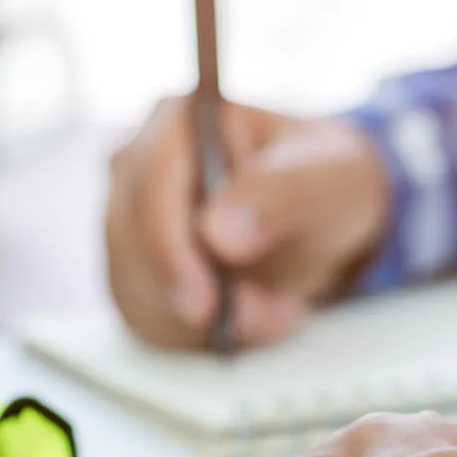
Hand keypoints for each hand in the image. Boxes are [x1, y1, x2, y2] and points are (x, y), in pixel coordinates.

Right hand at [104, 97, 390, 349]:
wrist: (322, 217)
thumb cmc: (324, 181)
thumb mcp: (328, 181)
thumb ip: (279, 196)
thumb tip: (218, 234)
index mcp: (177, 120)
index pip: (148, 187)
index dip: (168, 251)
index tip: (203, 305)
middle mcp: (137, 165)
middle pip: (130, 245)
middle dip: (194, 297)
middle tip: (262, 315)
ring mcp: (128, 220)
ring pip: (133, 290)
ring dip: (201, 324)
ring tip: (271, 311)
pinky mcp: (133, 268)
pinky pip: (143, 317)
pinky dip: (194, 336)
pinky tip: (246, 320)